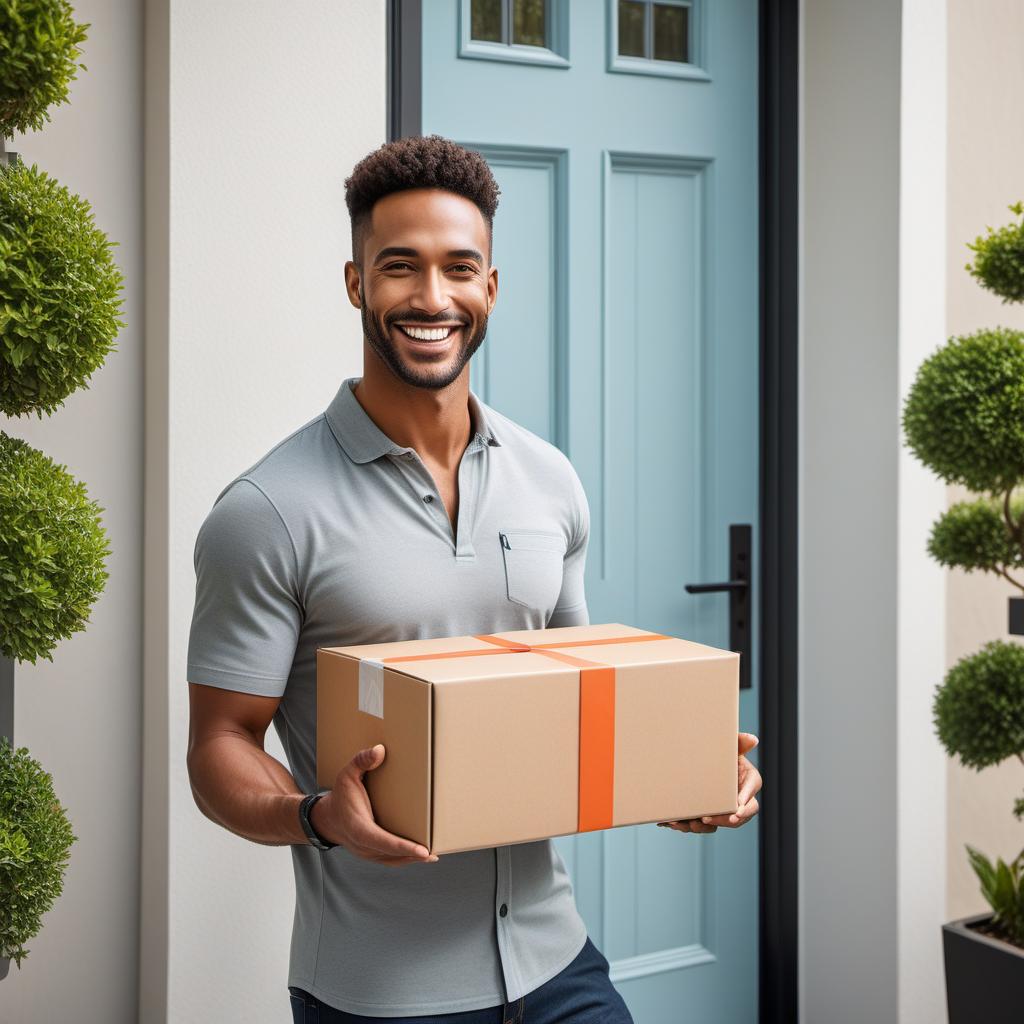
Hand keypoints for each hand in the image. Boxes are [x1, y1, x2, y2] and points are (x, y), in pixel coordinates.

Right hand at [311, 743, 438, 865]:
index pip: (382, 841)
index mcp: (358, 828)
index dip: (402, 846)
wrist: (327, 818)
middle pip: (391, 855)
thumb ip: (361, 761)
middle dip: (413, 855)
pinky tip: (420, 856)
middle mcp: (362, 845)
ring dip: (412, 859)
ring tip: (432, 855)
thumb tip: (380, 750)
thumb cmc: (340, 796)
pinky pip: (390, 860)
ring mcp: (366, 853)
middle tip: (434, 853)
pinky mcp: (371, 854)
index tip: (423, 850)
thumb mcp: (346, 775)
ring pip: (393, 860)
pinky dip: (405, 859)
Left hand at [657, 732, 760, 834]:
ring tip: (691, 822)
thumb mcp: (727, 744)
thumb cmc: (716, 749)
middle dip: (726, 819)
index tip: (737, 806)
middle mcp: (739, 796)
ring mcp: (724, 808)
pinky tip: (674, 822)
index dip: (746, 798)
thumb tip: (753, 740)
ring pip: (720, 822)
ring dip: (706, 824)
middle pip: (741, 813)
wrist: (693, 756)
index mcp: (748, 778)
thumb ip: (739, 741)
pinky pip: (703, 825)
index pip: (753, 788)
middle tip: (711, 818)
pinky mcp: (709, 814)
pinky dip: (688, 825)